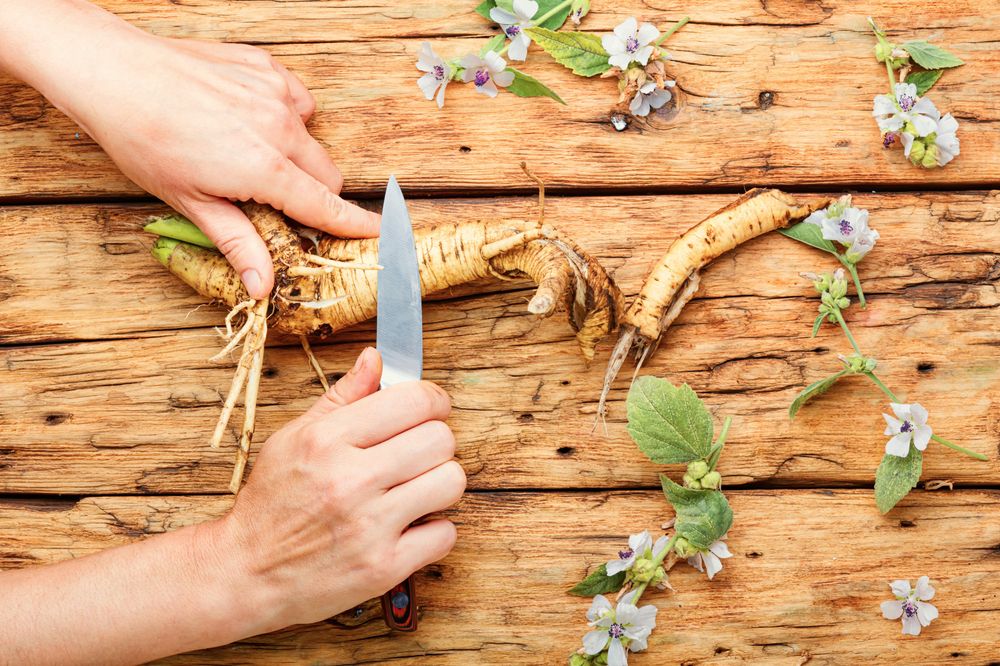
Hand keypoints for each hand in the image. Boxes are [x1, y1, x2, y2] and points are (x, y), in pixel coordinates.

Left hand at [1, 0, 379, 298]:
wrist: (115, 72)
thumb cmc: (144, 138)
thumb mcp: (191, 202)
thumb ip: (238, 243)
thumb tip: (264, 287)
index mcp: (264, 168)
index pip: (326, 206)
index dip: (355, 225)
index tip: (381, 235)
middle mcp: (280, 128)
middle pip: (327, 174)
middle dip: (313, 193)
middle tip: (275, 200)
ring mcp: (275, 93)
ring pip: (311, 137)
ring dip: (295, 154)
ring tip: (247, 152)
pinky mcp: (267, 67)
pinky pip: (295, 100)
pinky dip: (282, 115)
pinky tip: (246, 118)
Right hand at [215, 348, 465, 631]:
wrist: (247, 574)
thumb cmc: (273, 504)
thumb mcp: (294, 438)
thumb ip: (342, 397)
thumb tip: (375, 358)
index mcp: (328, 439)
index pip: (415, 401)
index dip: (434, 401)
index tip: (430, 410)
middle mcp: (350, 479)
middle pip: (441, 439)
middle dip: (435, 443)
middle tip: (416, 454)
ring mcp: (369, 526)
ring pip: (451, 482)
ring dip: (440, 484)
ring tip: (414, 489)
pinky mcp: (384, 567)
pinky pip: (445, 534)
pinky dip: (434, 531)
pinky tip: (409, 526)